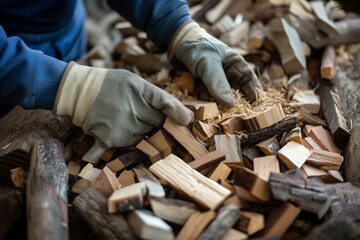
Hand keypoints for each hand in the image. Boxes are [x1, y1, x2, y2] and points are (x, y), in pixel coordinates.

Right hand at [53, 62, 192, 147]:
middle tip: (141, 111)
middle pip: (157, 123)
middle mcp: (133, 110)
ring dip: (141, 129)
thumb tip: (185, 117)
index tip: (187, 120)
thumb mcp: (134, 82)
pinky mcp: (110, 140)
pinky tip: (117, 126)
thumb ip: (157, 97)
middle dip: (154, 120)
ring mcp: (122, 127)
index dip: (179, 113)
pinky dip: (127, 137)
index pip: (166, 103)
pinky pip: (129, 143)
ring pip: (145, 135)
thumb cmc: (110, 84)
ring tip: (125, 116)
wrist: (79, 92)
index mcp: (140, 90)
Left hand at [169, 21, 261, 105]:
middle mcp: (228, 72)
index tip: (254, 108)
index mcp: (236, 63)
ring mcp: (215, 80)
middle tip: (233, 115)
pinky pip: (208, 97)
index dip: (254, 94)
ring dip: (217, 103)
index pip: (250, 80)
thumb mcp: (209, 63)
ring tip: (214, 107)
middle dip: (235, 103)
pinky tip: (200, 100)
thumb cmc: (196, 47)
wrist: (176, 44)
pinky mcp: (203, 85)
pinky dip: (205, 100)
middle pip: (237, 92)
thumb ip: (218, 83)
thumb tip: (231, 104)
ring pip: (221, 97)